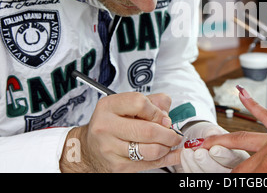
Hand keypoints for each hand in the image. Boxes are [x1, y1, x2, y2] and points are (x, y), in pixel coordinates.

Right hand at [60, 93, 182, 172]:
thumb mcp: (127, 104)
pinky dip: (166, 159)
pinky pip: (148, 165)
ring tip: (168, 144)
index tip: (164, 118)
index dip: (157, 111)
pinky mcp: (117, 166)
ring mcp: (110, 148)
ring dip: (167, 148)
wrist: (89, 147)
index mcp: (109, 106)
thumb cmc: (112, 123)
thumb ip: (152, 102)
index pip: (139, 103)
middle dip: (168, 134)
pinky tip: (172, 154)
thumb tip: (167, 116)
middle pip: (148, 131)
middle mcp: (106, 126)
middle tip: (174, 134)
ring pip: (150, 150)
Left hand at [177, 122, 249, 172]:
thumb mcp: (213, 130)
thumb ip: (214, 133)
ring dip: (195, 164)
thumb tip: (212, 133)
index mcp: (239, 157)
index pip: (234, 158)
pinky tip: (186, 156)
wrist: (198, 142)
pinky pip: (196, 177)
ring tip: (187, 151)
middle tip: (198, 153)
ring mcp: (217, 175)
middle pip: (221, 171)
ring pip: (208, 176)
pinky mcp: (205, 178)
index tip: (214, 149)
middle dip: (208, 162)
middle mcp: (231, 169)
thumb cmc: (209, 135)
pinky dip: (189, 167)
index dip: (223, 154)